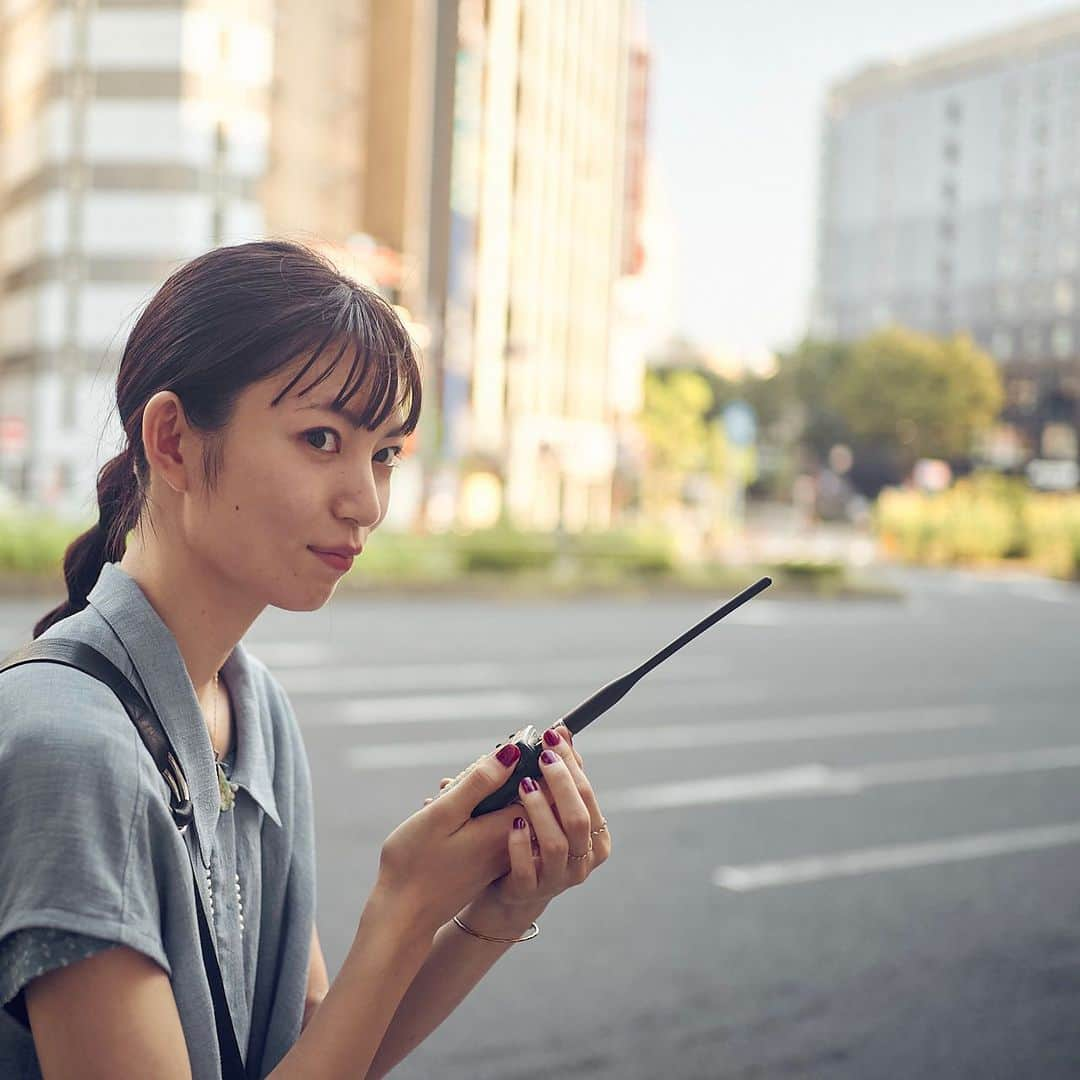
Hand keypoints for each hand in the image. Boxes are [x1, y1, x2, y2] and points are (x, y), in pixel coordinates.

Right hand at [377, 743, 524, 936]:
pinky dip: (481, 807)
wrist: (403, 917)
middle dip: (510, 771)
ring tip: (458, 785)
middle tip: (478, 765)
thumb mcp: (443, 814)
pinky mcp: (487, 861)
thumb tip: (513, 751)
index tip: (522, 740)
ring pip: (509, 807)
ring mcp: (500, 853)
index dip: (537, 758)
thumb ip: (479, 782)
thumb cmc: (416, 864)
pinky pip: (496, 823)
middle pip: (529, 794)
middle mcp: (511, 842)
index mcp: (506, 827)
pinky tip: (452, 804)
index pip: (542, 785)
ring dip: (490, 789)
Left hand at [478, 723, 610, 914]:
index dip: (570, 763)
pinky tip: (512, 822)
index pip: (586, 793)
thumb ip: (560, 775)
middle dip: (559, 783)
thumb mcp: (551, 808)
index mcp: (595, 836)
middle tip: (540, 757)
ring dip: (540, 810)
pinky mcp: (529, 892)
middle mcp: (582, 860)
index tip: (552, 738)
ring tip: (523, 786)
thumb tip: (561, 730)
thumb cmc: (534, 839)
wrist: (510, 890)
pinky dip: (520, 844)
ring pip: (557, 844)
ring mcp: (558, 879)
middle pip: (578, 818)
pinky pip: (527, 870)